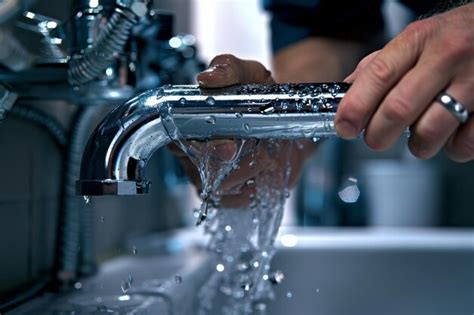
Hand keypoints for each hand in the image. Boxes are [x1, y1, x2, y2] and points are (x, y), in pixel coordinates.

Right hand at [170, 54, 314, 206]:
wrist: (292, 117)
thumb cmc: (261, 95)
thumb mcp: (249, 73)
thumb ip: (228, 68)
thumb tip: (207, 78)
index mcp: (191, 123)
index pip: (177, 141)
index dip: (197, 147)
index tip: (227, 144)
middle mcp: (197, 153)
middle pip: (197, 171)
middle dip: (225, 166)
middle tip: (254, 152)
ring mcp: (214, 175)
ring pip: (215, 189)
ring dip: (243, 176)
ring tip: (266, 157)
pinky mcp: (234, 190)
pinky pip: (232, 202)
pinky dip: (249, 193)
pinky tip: (262, 178)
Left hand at [335, 3, 473, 161]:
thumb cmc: (452, 38)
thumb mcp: (413, 41)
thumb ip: (379, 67)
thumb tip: (346, 96)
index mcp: (417, 40)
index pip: (378, 76)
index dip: (355, 107)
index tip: (344, 127)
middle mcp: (446, 56)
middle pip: (398, 109)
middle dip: (378, 134)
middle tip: (375, 139)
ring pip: (430, 132)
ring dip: (417, 145)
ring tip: (420, 135)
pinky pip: (464, 143)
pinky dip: (451, 148)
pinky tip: (452, 133)